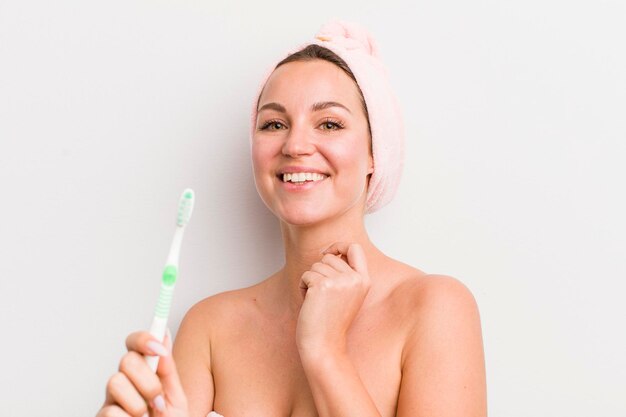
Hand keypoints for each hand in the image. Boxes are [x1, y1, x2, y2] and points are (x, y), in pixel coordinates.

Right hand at [97, 330, 188, 416]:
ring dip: (138, 403)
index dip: (144, 339)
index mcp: (144, 372)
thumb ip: (167, 368)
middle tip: (158, 400)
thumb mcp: (175, 396)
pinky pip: (110, 411)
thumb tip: (163, 334)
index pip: (134, 343)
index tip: (159, 349)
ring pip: (115, 382)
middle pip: (126, 361)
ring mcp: (111, 401)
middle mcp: (124, 382)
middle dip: (147, 380)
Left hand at [296, 242, 370, 358]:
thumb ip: (344, 273)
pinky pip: (306, 275)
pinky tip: (310, 303)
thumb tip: (328, 252)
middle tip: (323, 296)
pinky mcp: (323, 285)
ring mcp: (340, 281)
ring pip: (316, 266)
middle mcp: (355, 279)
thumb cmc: (331, 322)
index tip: (327, 253)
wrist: (324, 345)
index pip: (355, 248)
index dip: (339, 246)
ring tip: (318, 301)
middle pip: (329, 257)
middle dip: (320, 272)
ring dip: (311, 281)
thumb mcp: (346, 295)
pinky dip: (303, 287)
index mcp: (364, 281)